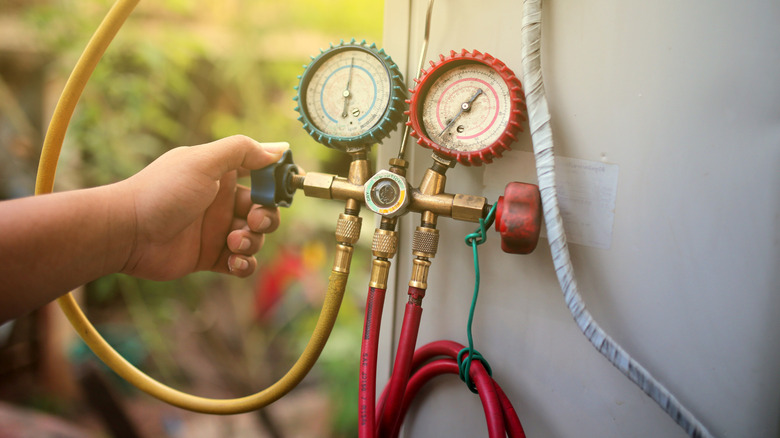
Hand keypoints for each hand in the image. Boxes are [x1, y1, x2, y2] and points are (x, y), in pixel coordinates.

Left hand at [119, 135, 286, 279]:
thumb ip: (241, 151)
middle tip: (252, 220)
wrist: (126, 232)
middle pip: (264, 210)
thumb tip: (278, 149)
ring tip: (232, 243)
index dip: (276, 182)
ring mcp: (216, 231)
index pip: (261, 174)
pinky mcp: (210, 257)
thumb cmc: (162, 192)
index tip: (285, 188)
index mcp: (221, 175)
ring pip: (255, 238)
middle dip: (266, 217)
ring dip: (253, 241)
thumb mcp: (203, 162)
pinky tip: (233, 262)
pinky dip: (245, 264)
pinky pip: (241, 263)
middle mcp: (221, 201)